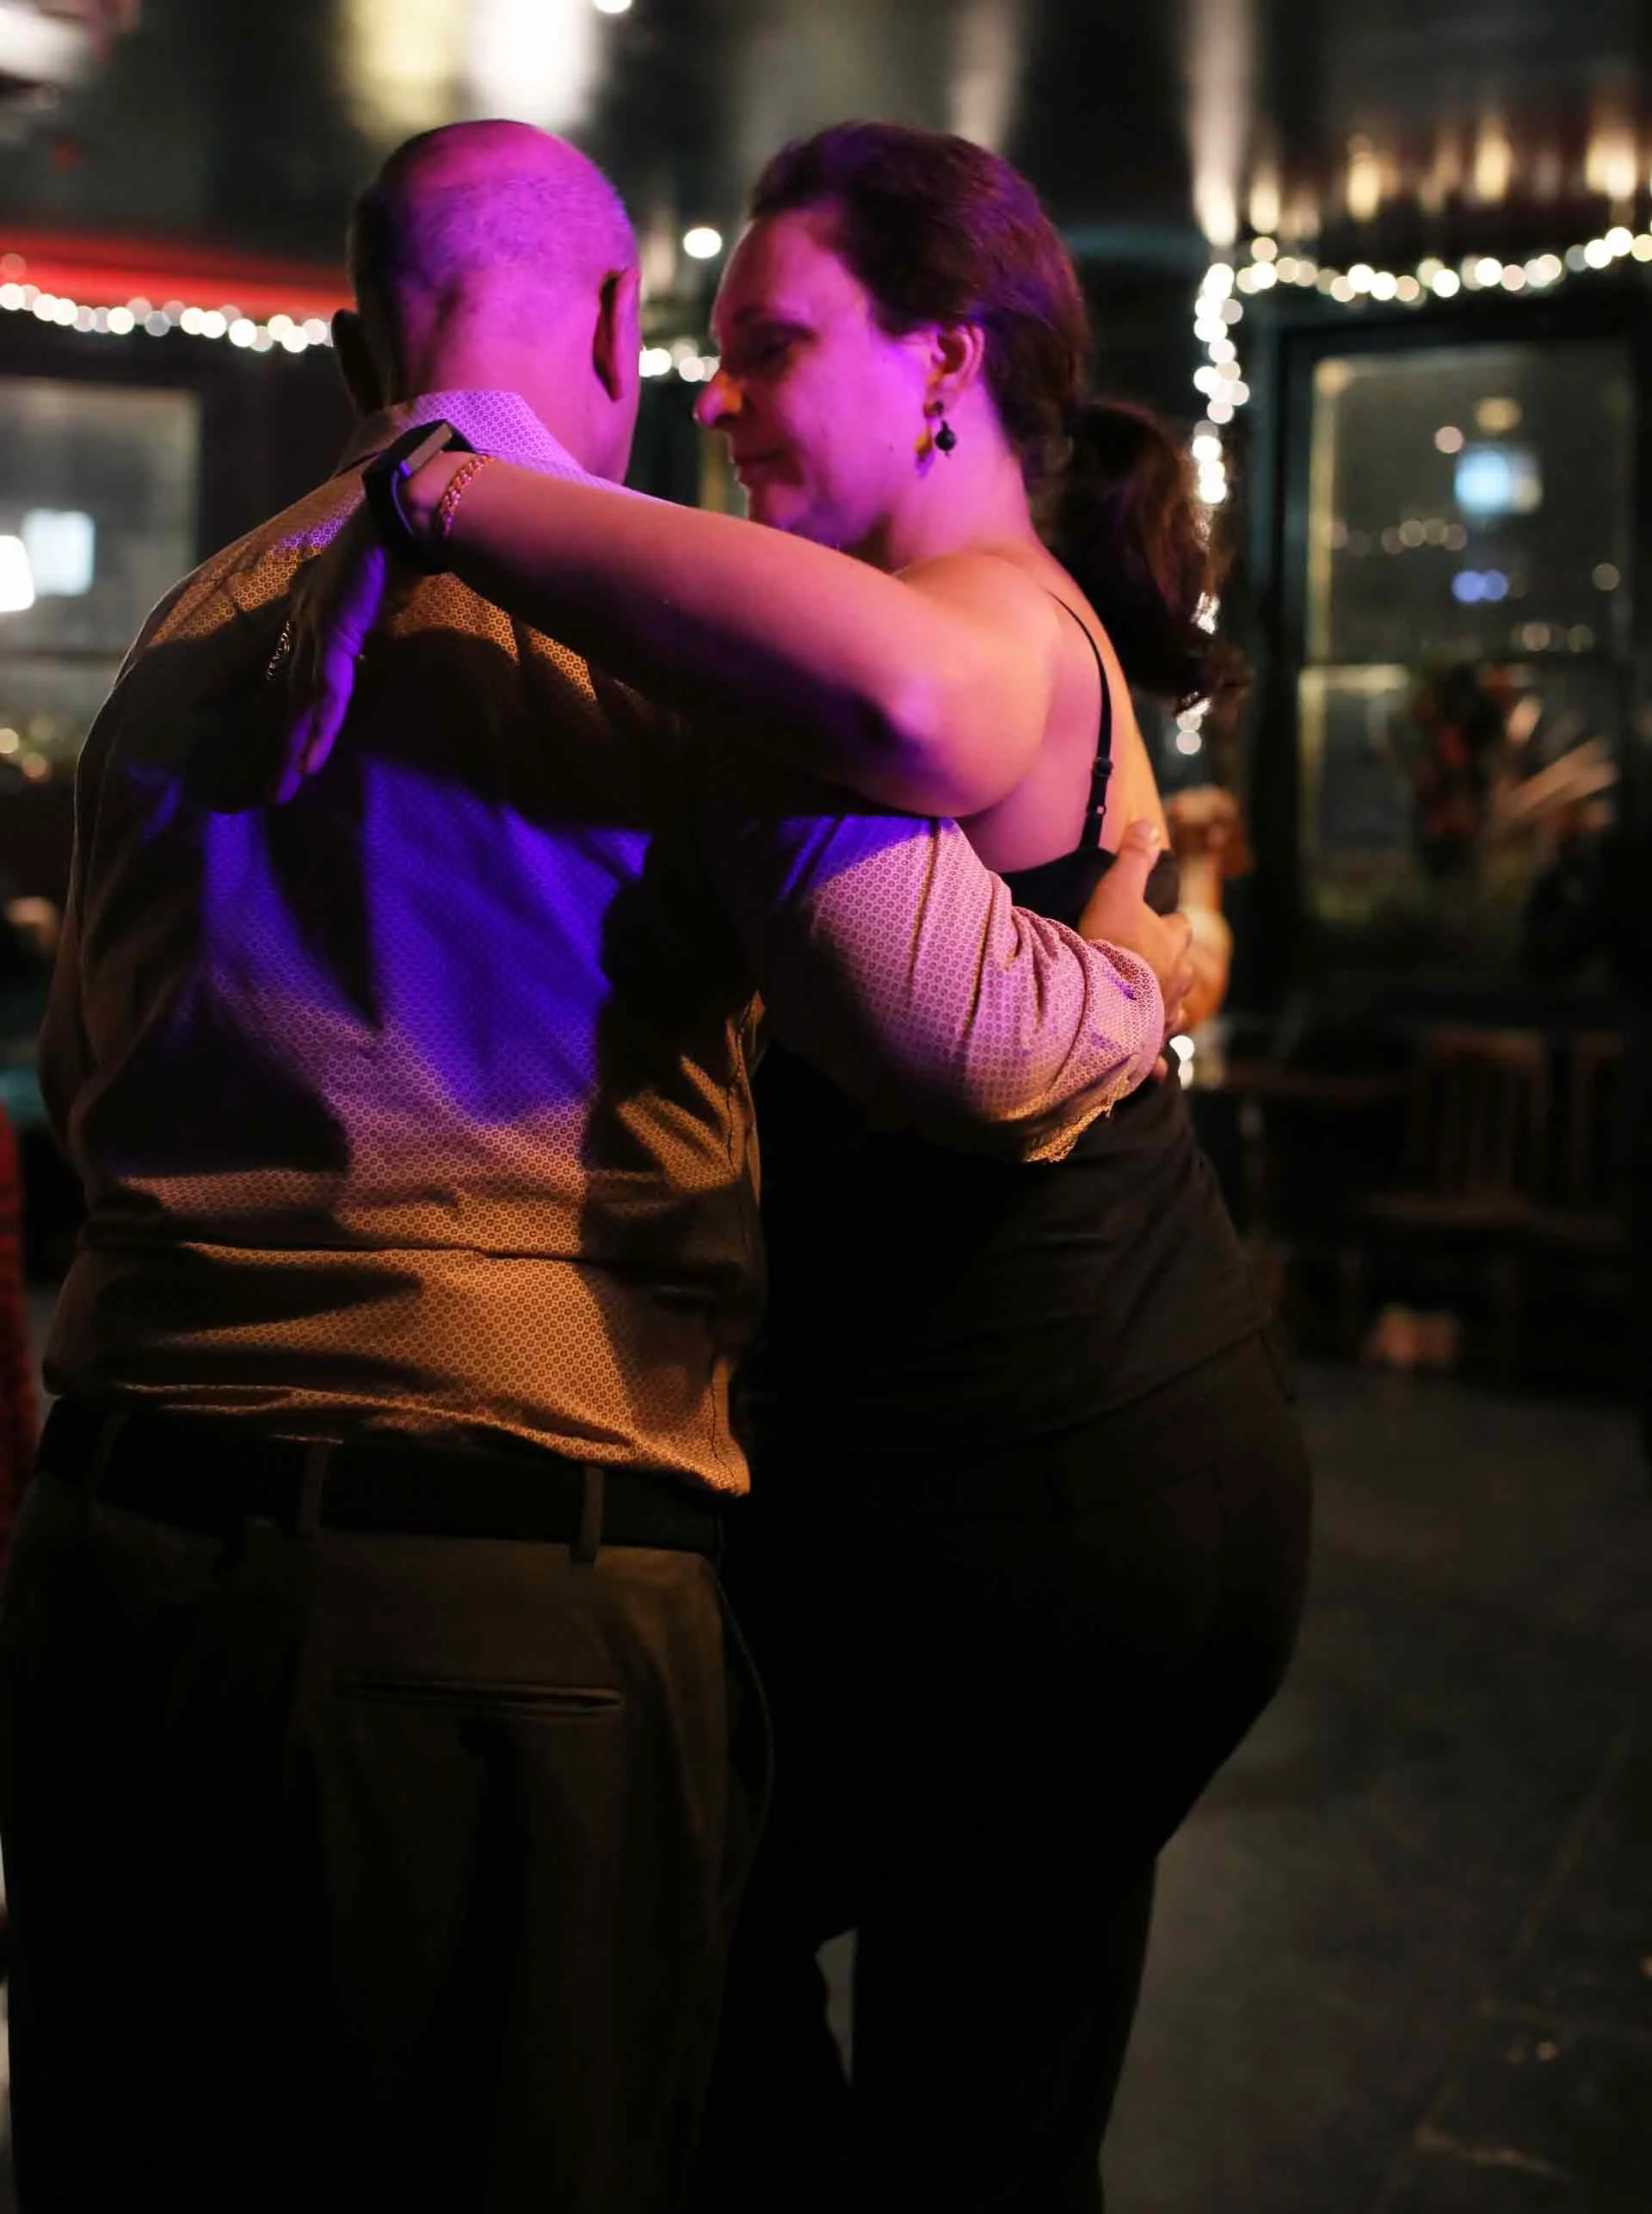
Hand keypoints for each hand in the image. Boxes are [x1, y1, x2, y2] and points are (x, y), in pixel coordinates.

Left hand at [269, 503, 398, 803]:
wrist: (400, 516)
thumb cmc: (397, 546)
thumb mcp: (378, 586)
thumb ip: (369, 609)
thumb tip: (379, 617)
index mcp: (314, 612)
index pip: (298, 674)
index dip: (294, 715)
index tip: (290, 750)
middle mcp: (306, 622)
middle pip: (290, 696)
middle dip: (282, 745)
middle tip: (271, 790)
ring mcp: (317, 628)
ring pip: (301, 702)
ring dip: (294, 748)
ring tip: (285, 788)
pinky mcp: (335, 633)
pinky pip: (326, 691)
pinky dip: (318, 726)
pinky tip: (311, 759)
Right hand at [1078, 819, 1195, 1069]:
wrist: (1099, 1001)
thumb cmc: (1109, 943)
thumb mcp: (1117, 890)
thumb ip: (1133, 858)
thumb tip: (1148, 822)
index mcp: (1172, 943)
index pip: (1178, 927)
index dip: (1167, 924)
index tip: (1152, 924)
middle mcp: (1176, 981)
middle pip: (1181, 971)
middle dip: (1167, 969)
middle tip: (1144, 966)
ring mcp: (1164, 1015)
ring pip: (1172, 1012)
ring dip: (1161, 1009)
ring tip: (1144, 1010)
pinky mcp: (1147, 1045)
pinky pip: (1154, 1057)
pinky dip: (1151, 1061)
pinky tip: (1148, 1071)